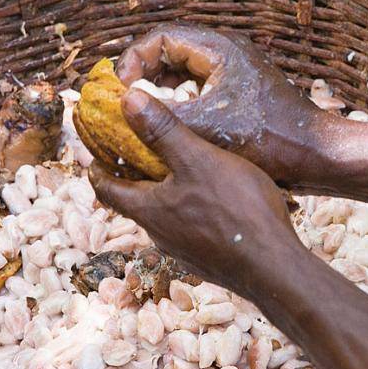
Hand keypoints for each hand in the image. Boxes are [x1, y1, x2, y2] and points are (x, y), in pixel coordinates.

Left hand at [88, 89, 303, 293]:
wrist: (275, 268)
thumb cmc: (236, 211)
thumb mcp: (198, 159)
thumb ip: (163, 131)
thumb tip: (127, 100)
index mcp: (149, 210)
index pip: (106, 189)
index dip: (96, 169)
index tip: (92, 154)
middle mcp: (160, 235)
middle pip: (136, 202)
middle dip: (134, 177)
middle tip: (138, 152)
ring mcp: (185, 251)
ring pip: (165, 217)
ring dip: (165, 194)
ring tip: (181, 169)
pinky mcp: (209, 260)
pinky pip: (192, 229)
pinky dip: (191, 209)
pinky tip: (214, 198)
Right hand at [116, 23, 324, 187]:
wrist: (316, 156)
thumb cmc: (270, 138)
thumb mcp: (207, 127)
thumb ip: (162, 116)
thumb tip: (122, 107)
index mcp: (219, 49)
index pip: (160, 37)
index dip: (133, 60)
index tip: (120, 89)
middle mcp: (226, 54)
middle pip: (168, 52)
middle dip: (142, 76)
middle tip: (124, 103)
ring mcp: (234, 74)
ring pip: (182, 73)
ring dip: (159, 93)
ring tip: (142, 118)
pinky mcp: (239, 94)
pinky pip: (197, 91)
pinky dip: (178, 105)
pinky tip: (170, 131)